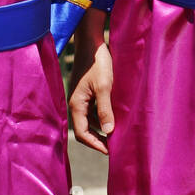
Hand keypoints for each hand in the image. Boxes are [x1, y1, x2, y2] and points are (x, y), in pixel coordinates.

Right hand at [69, 10, 113, 153]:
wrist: (92, 43)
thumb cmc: (97, 63)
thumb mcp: (104, 86)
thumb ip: (105, 109)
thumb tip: (109, 130)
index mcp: (77, 105)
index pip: (82, 133)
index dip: (95, 144)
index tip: (110, 150)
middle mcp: (76, 103)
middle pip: (84, 129)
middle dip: (98, 139)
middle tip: (114, 146)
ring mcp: (81, 98)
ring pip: (89, 120)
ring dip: (101, 128)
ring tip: (117, 134)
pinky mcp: (87, 92)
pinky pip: (93, 110)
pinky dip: (102, 117)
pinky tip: (114, 117)